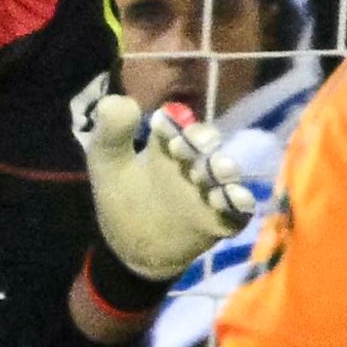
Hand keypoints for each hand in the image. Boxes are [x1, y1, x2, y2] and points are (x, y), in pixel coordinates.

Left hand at [76, 74, 245, 280]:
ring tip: (216, 170)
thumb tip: (119, 100)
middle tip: (190, 146)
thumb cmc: (121, 198)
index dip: (174, 122)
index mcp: (167, 145)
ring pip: (226, 173)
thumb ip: (110, 131)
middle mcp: (192, 163)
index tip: (161, 126)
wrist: (129, 246)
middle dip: (203, 140)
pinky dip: (240, 204)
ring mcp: (208, 191)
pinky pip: (238, 211)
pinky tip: (229, 199)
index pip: (178, 124)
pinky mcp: (220, 221)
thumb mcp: (106, 160)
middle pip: (207, 143)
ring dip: (224, 169)